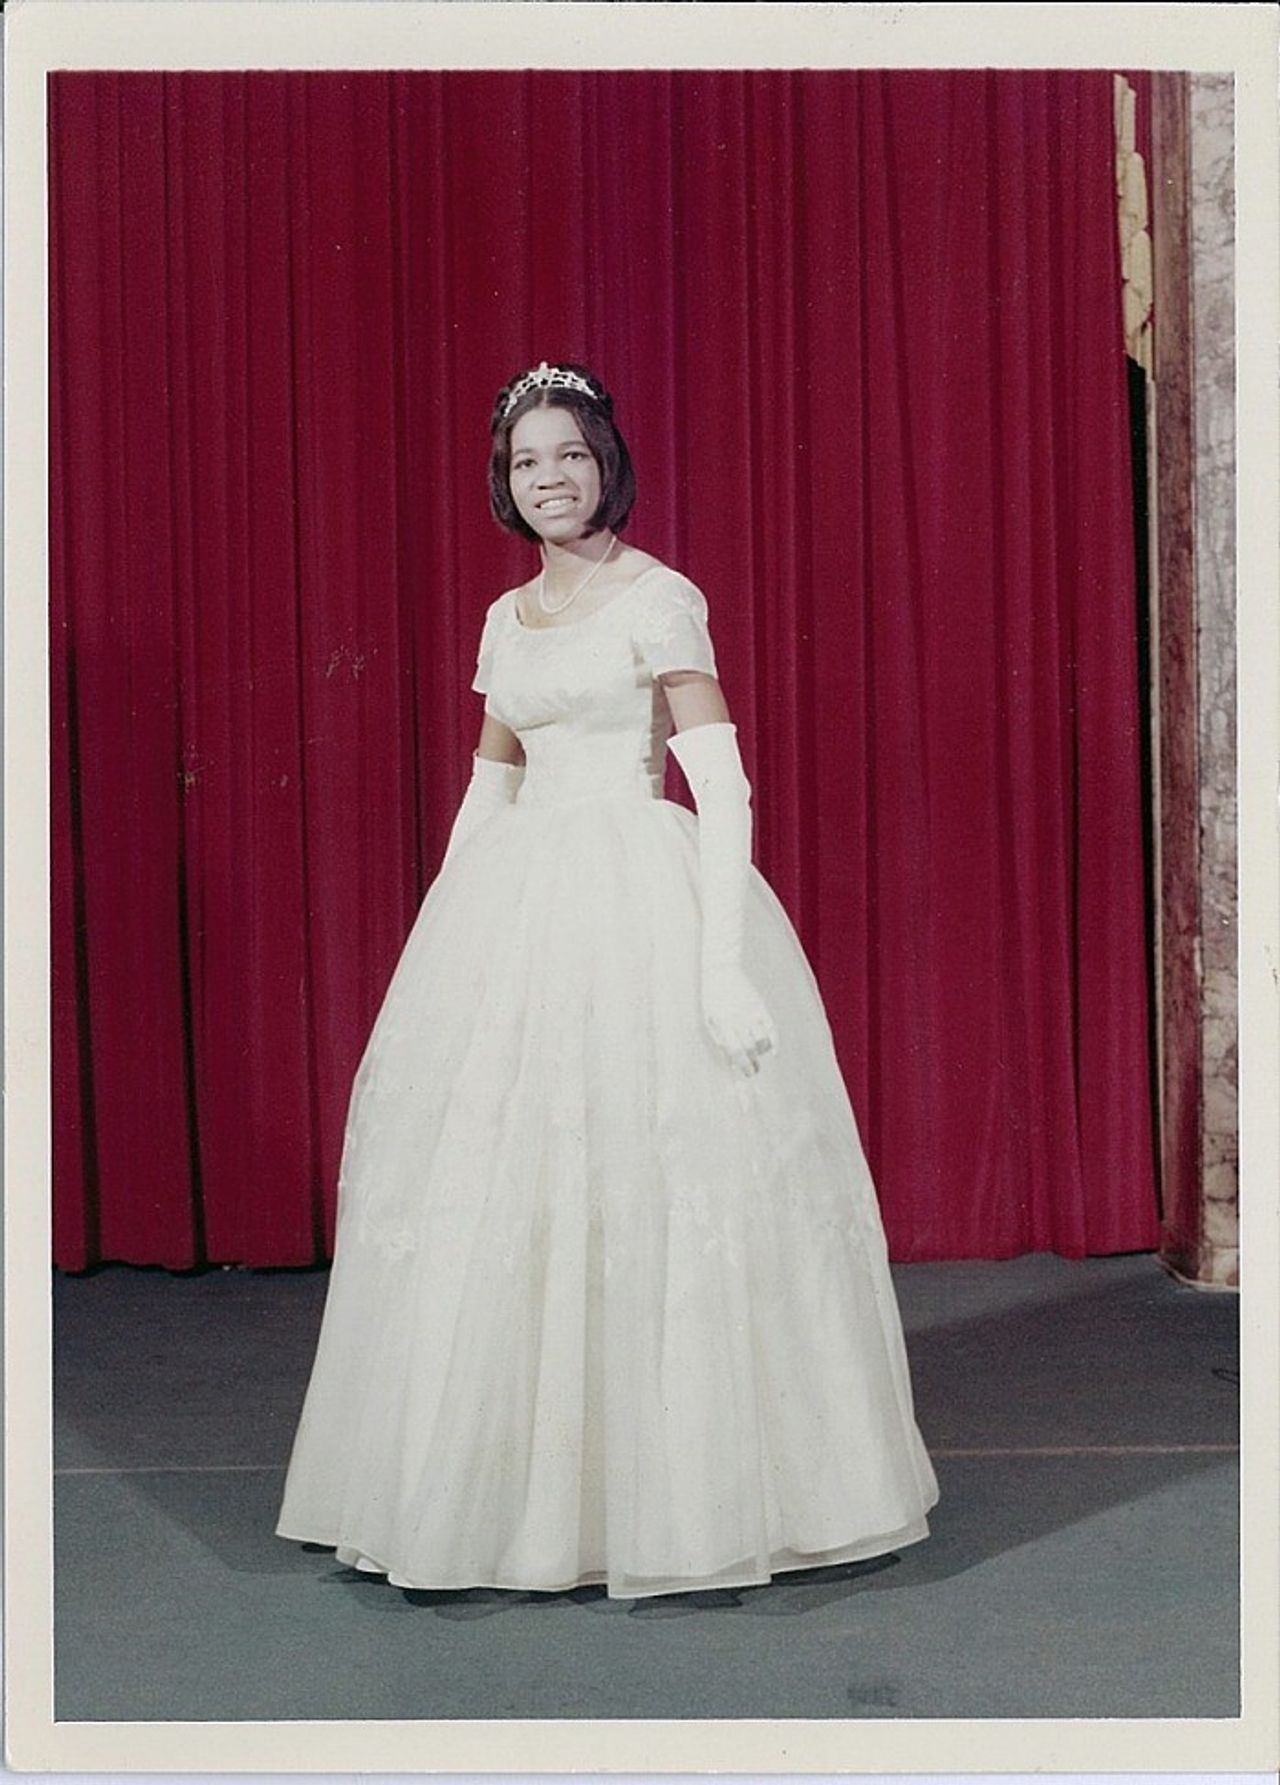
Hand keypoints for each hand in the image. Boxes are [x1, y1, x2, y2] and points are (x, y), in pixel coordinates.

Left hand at [700, 960, 779, 1077]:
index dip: (742, 1067)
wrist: (721, 970)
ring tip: (756, 1054)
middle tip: (753, 1071)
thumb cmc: (711, 997)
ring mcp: (751, 1012)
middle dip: (752, 1065)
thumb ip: (718, 1039)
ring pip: (761, 1041)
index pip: (735, 1052)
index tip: (746, 1075)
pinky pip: (771, 1029)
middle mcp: (738, 1019)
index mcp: (723, 1023)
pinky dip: (774, 1042)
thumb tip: (729, 1061)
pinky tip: (773, 1051)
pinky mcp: (760, 1006)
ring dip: (760, 1052)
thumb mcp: (708, 1018)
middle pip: (749, 1050)